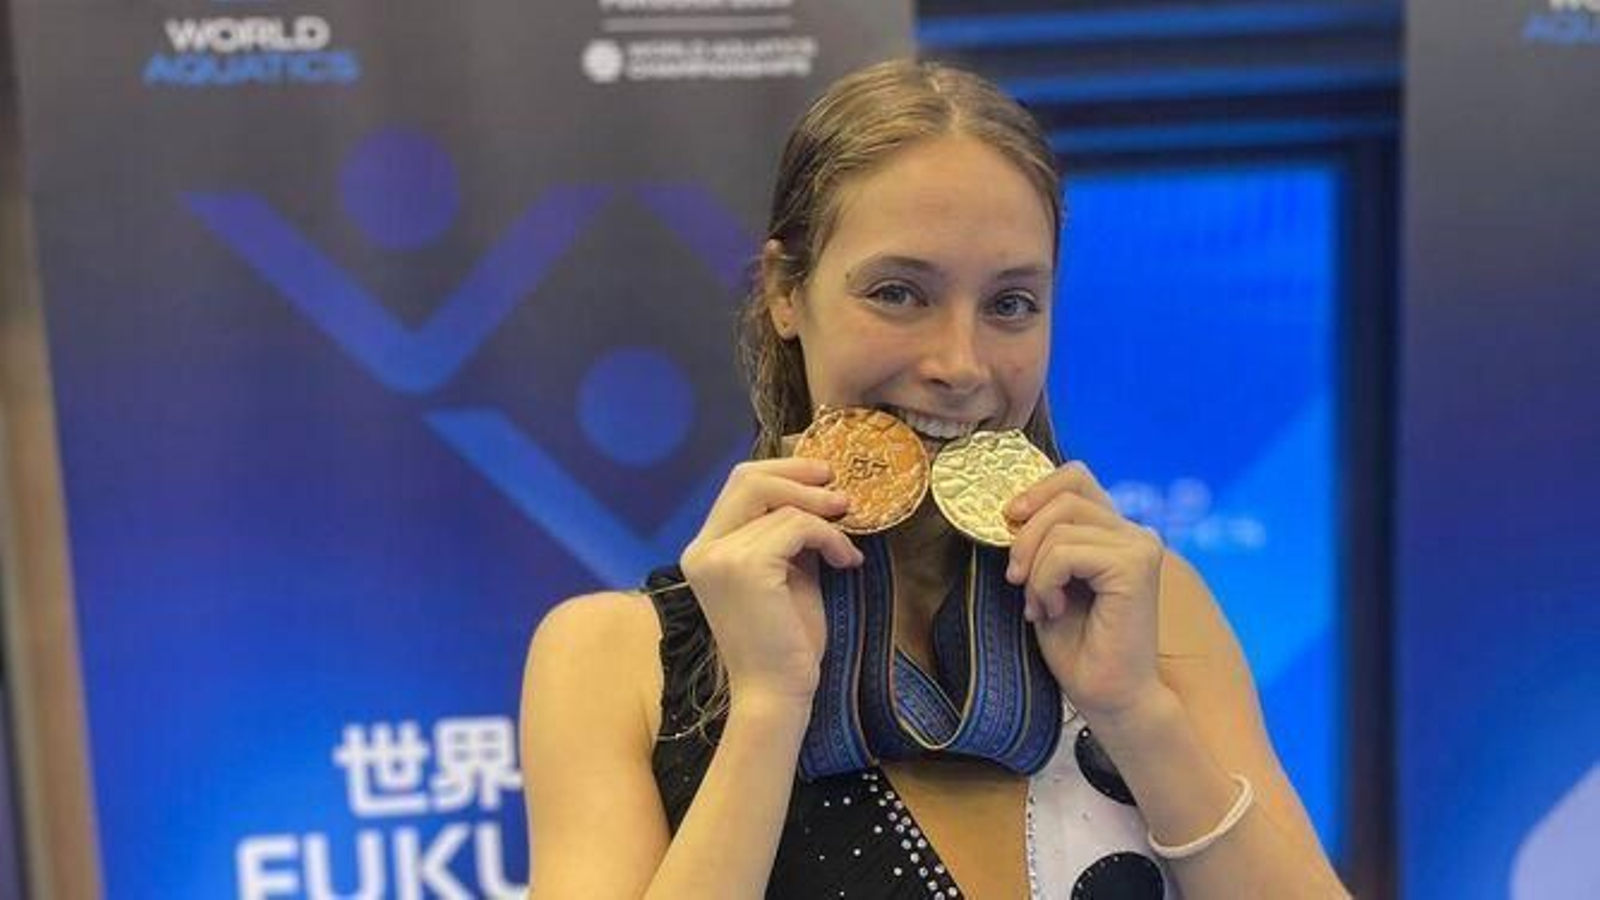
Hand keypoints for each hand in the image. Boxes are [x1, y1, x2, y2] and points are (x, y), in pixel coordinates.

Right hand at [679, 458, 863, 706]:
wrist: (776, 693)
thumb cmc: (784, 643)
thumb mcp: (787, 574)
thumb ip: (789, 535)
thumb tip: (819, 495)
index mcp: (705, 549)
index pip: (738, 485)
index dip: (783, 472)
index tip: (823, 478)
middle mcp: (703, 548)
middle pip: (748, 478)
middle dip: (801, 477)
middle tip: (841, 494)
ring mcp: (719, 556)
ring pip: (780, 503)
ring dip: (824, 516)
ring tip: (848, 538)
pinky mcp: (745, 567)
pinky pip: (798, 526)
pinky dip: (829, 537)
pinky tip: (845, 561)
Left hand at [1003, 460, 1166, 718]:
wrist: (1109, 696)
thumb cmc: (1079, 647)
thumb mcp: (1049, 581)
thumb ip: (1044, 541)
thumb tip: (1013, 509)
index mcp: (1116, 533)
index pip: (1074, 478)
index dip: (1035, 491)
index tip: (1009, 520)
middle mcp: (1135, 533)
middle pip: (1062, 497)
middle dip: (1025, 538)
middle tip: (1017, 581)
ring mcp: (1140, 546)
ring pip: (1058, 527)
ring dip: (1034, 569)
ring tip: (1040, 605)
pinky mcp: (1135, 566)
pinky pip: (1064, 552)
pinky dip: (1045, 582)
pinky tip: (1053, 610)